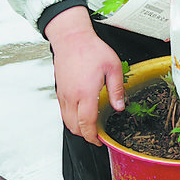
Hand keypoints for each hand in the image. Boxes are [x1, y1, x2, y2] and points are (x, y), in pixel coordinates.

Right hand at [44, 6, 124, 145]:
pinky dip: (71, 119)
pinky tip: (82, 114)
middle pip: (74, 127)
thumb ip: (117, 89)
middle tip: (97, 136)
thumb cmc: (91, 49)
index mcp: (85, 93)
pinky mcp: (59, 91)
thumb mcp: (113, 66)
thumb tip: (119, 106)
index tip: (99, 141)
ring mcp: (63, 94)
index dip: (93, 137)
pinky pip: (63, 112)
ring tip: (91, 127)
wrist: (71, 38)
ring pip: (67, 121)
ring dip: (78, 128)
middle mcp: (71, 97)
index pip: (86, 124)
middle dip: (85, 136)